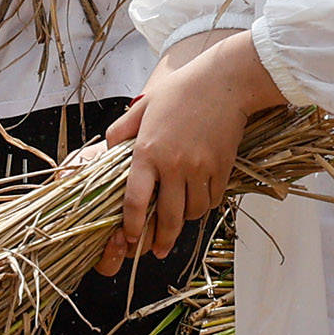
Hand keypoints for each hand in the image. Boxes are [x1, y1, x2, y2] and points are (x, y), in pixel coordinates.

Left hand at [100, 29, 278, 271]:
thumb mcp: (143, 106)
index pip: (136, 201)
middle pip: (168, 218)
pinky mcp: (221, 169)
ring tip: (178, 220)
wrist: (225, 82)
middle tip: (157, 251)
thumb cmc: (181, 91)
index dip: (132, 226)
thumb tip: (108, 150)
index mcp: (148, 151)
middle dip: (161, 240)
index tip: (130, 238)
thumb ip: (122, 131)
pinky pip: (212, 200)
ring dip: (184, 220)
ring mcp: (200, 169)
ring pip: (192, 212)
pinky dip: (205, 205)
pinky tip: (198, 201)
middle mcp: (173, 165)